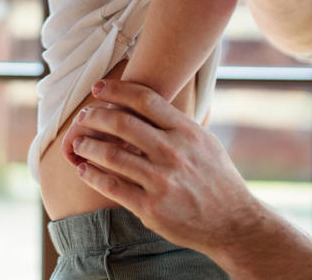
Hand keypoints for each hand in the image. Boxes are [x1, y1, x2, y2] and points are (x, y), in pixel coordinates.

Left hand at [71, 79, 262, 254]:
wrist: (234, 222)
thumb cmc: (217, 179)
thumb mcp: (204, 142)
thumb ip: (176, 124)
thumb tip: (147, 104)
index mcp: (186, 131)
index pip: (145, 100)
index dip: (116, 90)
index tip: (98, 88)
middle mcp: (173, 152)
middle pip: (122, 123)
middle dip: (95, 117)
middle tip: (83, 117)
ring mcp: (161, 181)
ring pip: (112, 155)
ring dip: (88, 146)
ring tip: (78, 144)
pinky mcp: (151, 208)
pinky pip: (112, 186)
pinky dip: (93, 175)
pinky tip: (83, 170)